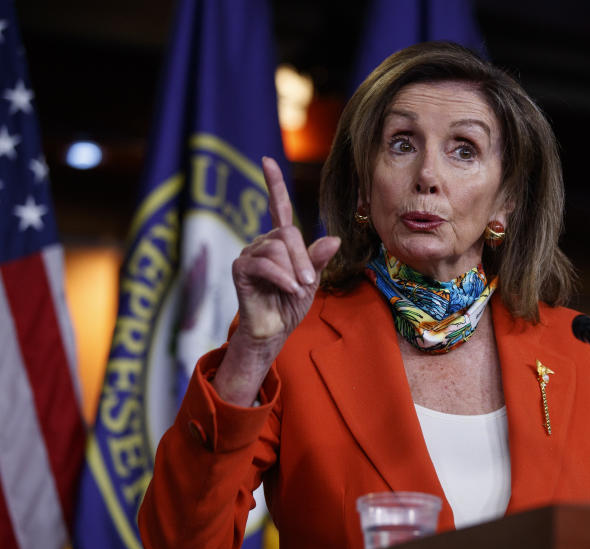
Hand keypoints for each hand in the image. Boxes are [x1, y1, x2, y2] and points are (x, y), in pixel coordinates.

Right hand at [214, 157, 339, 404]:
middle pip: (287, 234)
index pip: (277, 206)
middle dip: (302, 258)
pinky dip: (281, 277)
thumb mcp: (312, 280)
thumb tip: (334, 238)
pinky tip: (288, 289)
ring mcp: (249, 254)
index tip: (267, 160)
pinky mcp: (240, 268)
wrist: (274, 331)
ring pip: (276, 249)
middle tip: (309, 282)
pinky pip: (264, 263)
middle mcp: (262, 242)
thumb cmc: (291, 304)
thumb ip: (319, 259)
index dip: (273, 183)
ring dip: (292, 271)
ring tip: (296, 290)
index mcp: (280, 242)